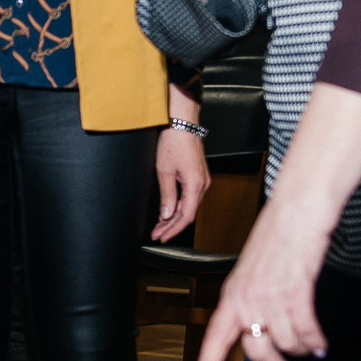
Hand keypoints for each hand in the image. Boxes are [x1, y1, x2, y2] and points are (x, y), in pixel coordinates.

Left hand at [151, 128, 210, 242]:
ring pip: (189, 206)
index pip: (186, 217)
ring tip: (159, 226)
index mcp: (196, 186)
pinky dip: (178, 206)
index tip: (161, 236)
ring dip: (174, 217)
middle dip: (171, 226)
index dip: (173, 229)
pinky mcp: (198, 176)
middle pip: (188, 213)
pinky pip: (190, 197)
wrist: (182, 124)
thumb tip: (166, 215)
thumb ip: (167, 196)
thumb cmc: (174, 142)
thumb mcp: (164, 172)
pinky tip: (168, 211)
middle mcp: (203, 185)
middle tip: (157, 234)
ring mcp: (202, 181)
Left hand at [193, 197, 332, 360]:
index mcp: (232, 293)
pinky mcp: (296, 293)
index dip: (209, 359)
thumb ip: (249, 298)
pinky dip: (316, 342)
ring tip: (310, 347)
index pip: (216, 333)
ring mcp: (270, 297)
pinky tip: (321, 345)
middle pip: (256, 350)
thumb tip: (257, 326)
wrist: (295, 212)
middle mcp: (247, 299)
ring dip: (302, 349)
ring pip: (287, 343)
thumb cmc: (276, 236)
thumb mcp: (250, 270)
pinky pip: (307, 331)